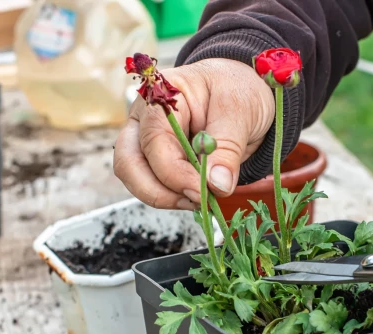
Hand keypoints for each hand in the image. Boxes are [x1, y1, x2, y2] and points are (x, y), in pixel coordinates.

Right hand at [114, 59, 274, 209]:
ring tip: (200, 200)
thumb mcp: (241, 112)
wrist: (244, 93)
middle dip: (160, 192)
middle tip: (198, 202)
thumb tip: (217, 185)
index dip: (175, 175)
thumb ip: (227, 148)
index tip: (203, 193)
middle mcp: (144, 118)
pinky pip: (150, 184)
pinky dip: (171, 196)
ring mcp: (144, 138)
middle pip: (129, 163)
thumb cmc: (238, 92)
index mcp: (162, 96)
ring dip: (164, 197)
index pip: (154, 141)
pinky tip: (196, 195)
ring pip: (134, 177)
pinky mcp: (154, 158)